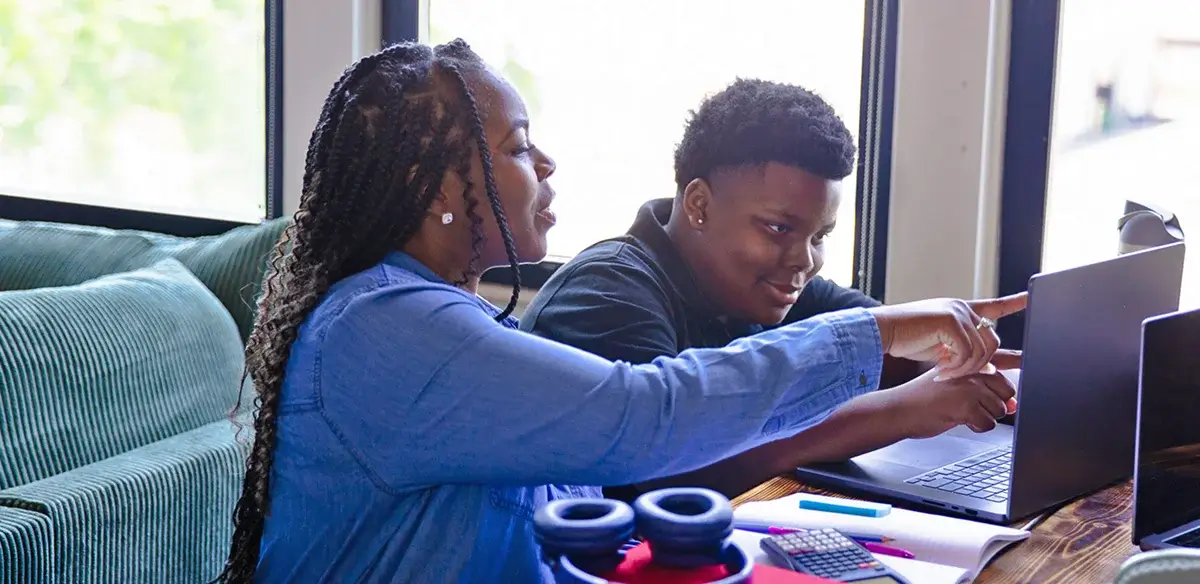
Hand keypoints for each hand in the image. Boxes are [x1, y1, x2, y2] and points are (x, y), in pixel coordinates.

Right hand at [868, 293, 1026, 379]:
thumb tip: (984, 366)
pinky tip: (940, 370)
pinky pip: (967, 354)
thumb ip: (961, 349)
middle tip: (952, 374)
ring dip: (964, 369)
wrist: (882, 331)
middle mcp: (963, 308)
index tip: (1031, 297)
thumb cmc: (904, 338)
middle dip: (978, 365)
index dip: (1015, 302)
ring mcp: (958, 313)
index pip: (994, 307)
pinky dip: (955, 368)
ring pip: (981, 351)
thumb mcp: (939, 344)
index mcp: (961, 310)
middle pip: (991, 342)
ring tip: (943, 374)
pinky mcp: (951, 321)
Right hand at [888, 360, 1020, 438]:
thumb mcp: (954, 387)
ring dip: (984, 417)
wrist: (898, 409)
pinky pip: (988, 423)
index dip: (1019, 363)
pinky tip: (959, 420)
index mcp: (968, 361)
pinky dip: (976, 427)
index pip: (1005, 361)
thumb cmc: (924, 399)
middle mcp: (971, 370)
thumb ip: (985, 391)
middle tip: (972, 406)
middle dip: (996, 405)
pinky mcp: (965, 404)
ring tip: (960, 412)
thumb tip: (1014, 406)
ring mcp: (969, 386)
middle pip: (1008, 391)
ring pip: (1000, 409)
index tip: (1028, 360)